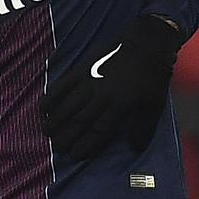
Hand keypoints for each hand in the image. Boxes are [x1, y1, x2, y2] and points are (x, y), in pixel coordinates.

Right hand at [39, 15, 185, 159]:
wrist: (146, 43)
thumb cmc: (152, 76)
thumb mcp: (154, 105)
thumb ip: (143, 128)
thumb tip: (135, 148)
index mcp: (119, 107)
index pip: (98, 131)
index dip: (86, 145)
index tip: (75, 155)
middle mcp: (101, 96)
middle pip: (80, 121)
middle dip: (67, 136)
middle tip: (57, 149)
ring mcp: (90, 81)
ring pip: (69, 105)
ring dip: (56, 120)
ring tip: (46, 132)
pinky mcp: (83, 68)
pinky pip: (63, 84)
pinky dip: (52, 95)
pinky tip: (44, 106)